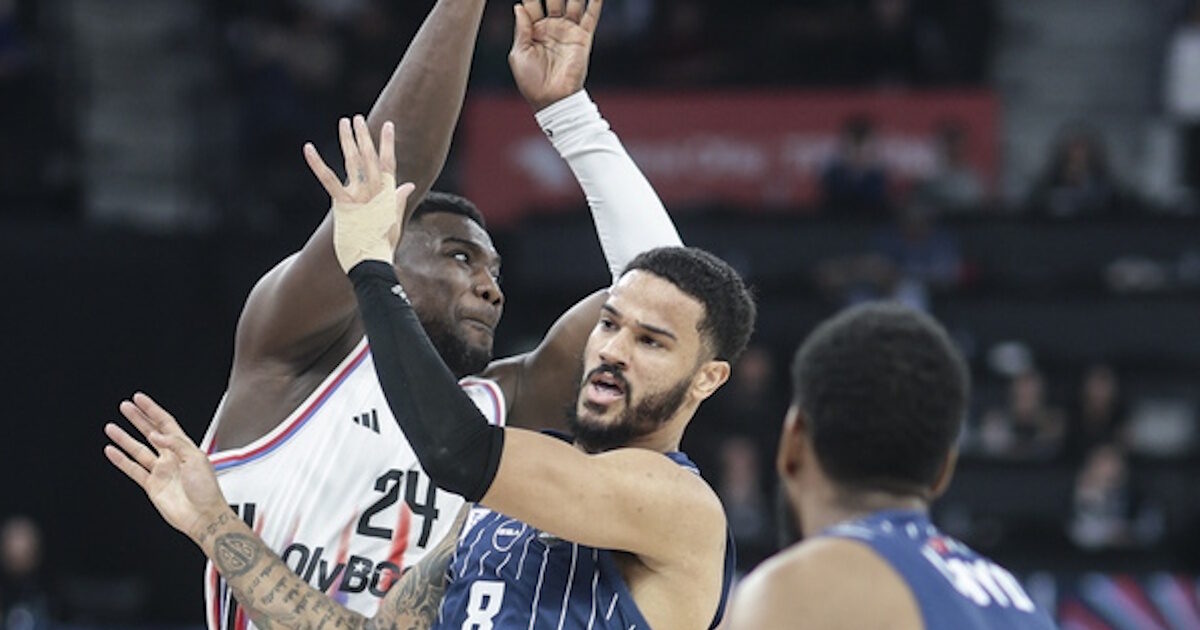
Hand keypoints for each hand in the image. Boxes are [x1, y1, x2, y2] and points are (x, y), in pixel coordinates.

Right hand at [104, 393, 228, 543]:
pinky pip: (133, 469)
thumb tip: (156, 434)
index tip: (140, 399)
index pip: (166, 423)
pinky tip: (112, 451)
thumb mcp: (197, 459)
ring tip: (111, 427)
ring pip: (138, 450)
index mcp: (185, 448)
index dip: (153, 410)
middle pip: (150, 432)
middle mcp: (172, 457)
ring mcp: (161, 471)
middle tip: (124, 406)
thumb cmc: (207, 490)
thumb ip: (176, 444)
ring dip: (124, 438)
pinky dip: (121, 460)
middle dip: (138, 419)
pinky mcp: (152, 485)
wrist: (203, 516)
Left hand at [304, 115, 415, 271]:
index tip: (387, 125)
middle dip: (364, 136)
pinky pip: (329, 179)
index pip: (389, 162)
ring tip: (344, 122)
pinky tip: (308, 148)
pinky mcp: (343, 204)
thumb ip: (399, 199)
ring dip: (348, 140)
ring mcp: (359, 196)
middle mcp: (374, 191)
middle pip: (369, 157)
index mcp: (388, 194)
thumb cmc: (383, 245)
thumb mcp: (394, 220)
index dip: (388, 143)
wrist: (371, 262)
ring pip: (353, 162)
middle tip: (357, 118)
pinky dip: (317, 163)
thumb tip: (409, 185)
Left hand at [509, 0, 603, 110]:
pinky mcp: (583, 38)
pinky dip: (595, 2)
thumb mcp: (519, 54)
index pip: (531, 3)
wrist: (552, 100)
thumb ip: (521, 29)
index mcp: (533, 30)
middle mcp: (551, 27)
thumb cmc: (531, 82)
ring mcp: (568, 31)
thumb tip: (518, 5)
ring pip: (572, 2)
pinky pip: (591, 16)